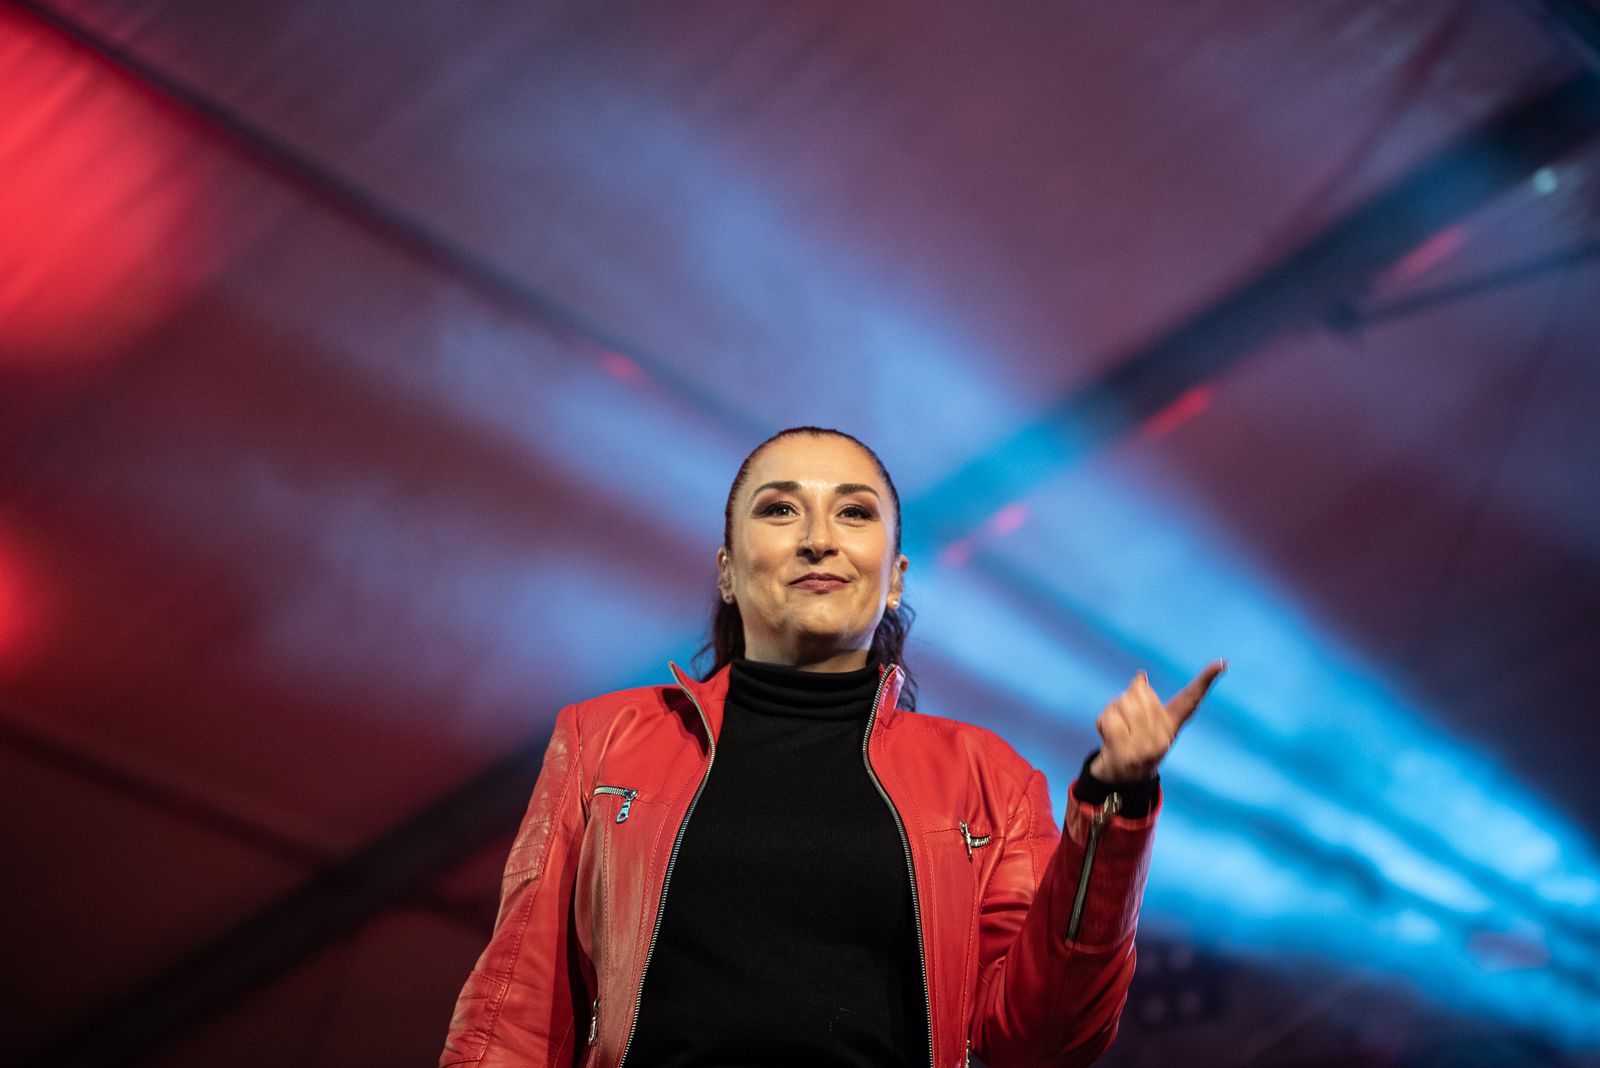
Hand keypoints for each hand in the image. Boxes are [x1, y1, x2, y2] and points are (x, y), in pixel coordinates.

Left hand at [1088, 661, 1224, 781]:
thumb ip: (1143, 699)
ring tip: (1117, 729)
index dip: (1206, 680)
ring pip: (1123, 702)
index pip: (1190, 699)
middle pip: (1141, 692)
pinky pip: (1109, 717)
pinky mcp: (1125, 753)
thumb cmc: (1130, 741)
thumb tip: (1141, 677)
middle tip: (1125, 721)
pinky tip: (1108, 737)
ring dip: (1113, 710)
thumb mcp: (1141, 720)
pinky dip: (1102, 722)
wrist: (1119, 779)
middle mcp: (1163, 738)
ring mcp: (1145, 748)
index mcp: (1171, 726)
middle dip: (1127, 698)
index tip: (1222, 662)